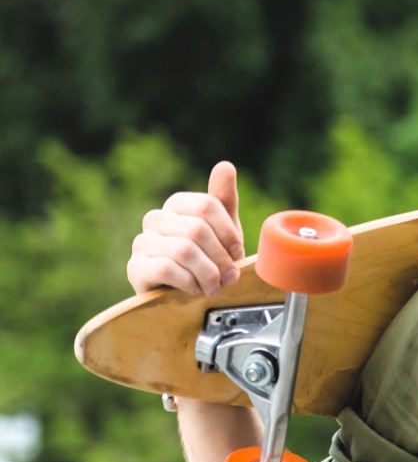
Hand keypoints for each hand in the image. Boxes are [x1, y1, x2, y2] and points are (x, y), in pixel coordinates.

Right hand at [127, 161, 245, 296]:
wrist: (189, 296)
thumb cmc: (208, 259)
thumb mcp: (224, 230)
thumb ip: (224, 199)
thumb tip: (225, 165)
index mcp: (177, 204)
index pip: (208, 205)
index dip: (229, 233)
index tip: (237, 252)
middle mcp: (155, 219)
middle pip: (198, 230)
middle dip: (221, 259)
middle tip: (229, 277)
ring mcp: (142, 242)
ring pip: (184, 250)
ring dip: (208, 275)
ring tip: (214, 286)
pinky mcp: (135, 267)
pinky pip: (167, 268)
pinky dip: (189, 283)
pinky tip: (194, 289)